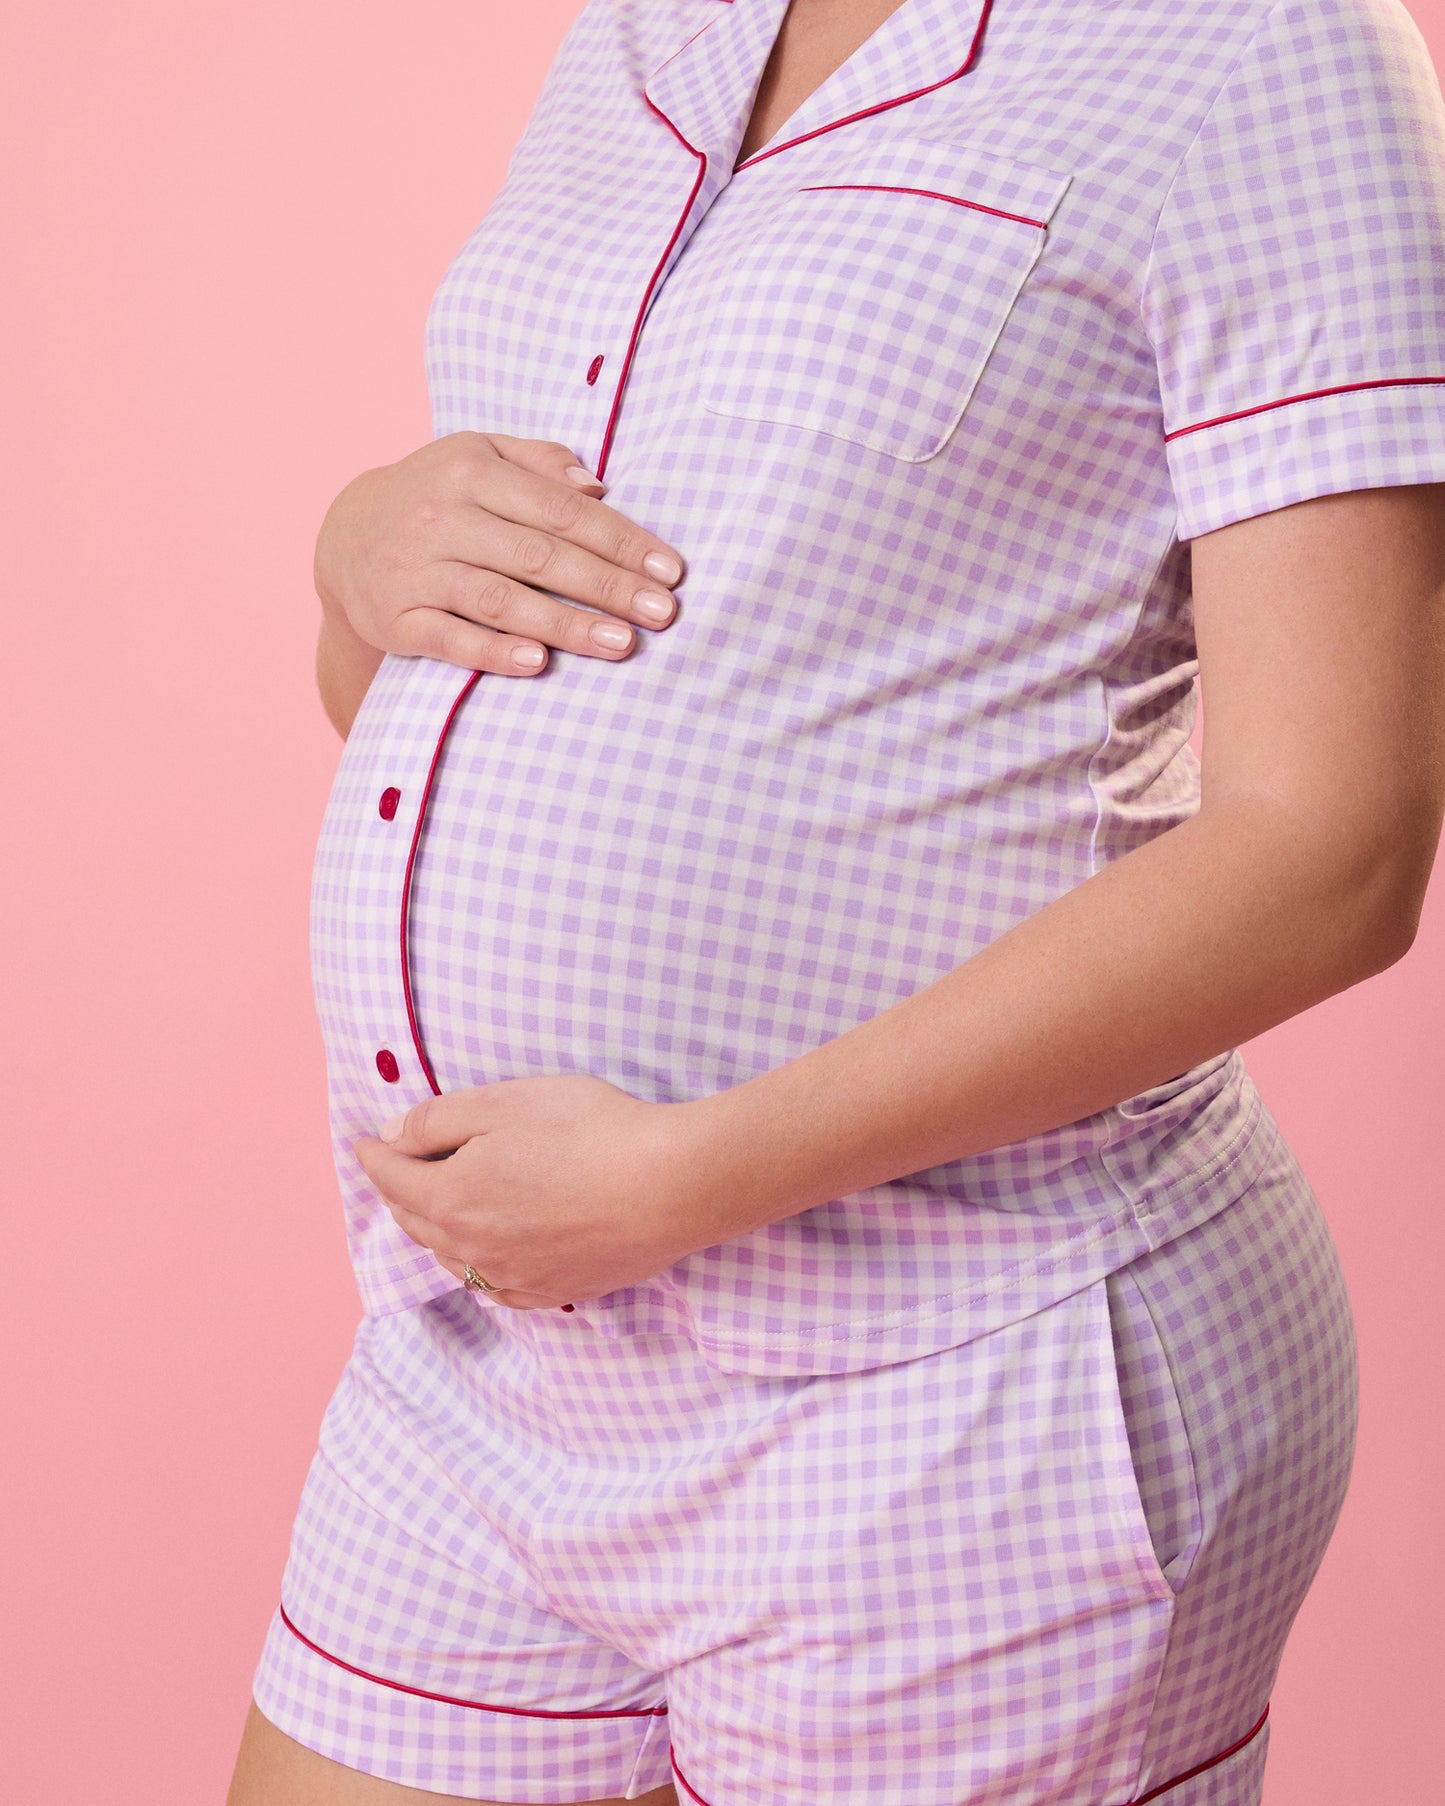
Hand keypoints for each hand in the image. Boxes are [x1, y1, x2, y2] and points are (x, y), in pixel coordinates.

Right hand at [315, 432, 685, 677]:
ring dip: (565, 624)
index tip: (670, 571)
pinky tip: (540, 662)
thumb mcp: (480, 456)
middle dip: (606, 586)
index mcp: (471, 471)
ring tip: (621, 643)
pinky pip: (451, 639)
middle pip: (538, 555)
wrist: (345, 537)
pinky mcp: (396, 620)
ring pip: (500, 600)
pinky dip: (494, 651)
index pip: (561, 509)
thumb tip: (598, 487)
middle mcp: (441, 517)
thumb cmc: (438, 495)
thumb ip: (541, 462)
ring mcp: (416, 570)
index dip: (619, 540)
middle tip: (661, 613)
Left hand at [353, 1075, 723, 1308]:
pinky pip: (496, 1287)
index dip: (373, 1155)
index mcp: (451, 1199)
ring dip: (434, 1231)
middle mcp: (474, 1248)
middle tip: (394, 1170)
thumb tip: (395, 1138)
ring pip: (454, 1259)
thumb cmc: (590, 1130)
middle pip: (416, 1223)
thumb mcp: (505, 1101)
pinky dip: (477, 1267)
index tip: (363, 1142)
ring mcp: (515, 1277)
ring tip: (435, 1209)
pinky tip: (485, 1257)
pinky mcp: (556, 1291)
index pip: (391, 1178)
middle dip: (397, 1193)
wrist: (672, 1184)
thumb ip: (438, 1120)